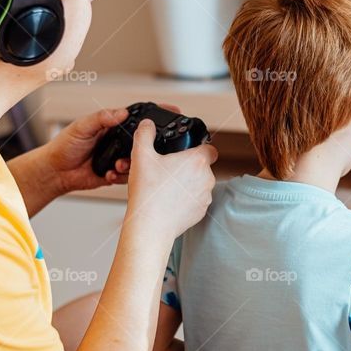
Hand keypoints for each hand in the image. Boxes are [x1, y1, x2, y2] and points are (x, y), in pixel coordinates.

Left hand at [42, 107, 131, 192]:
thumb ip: (101, 118)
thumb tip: (122, 112)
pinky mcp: (113, 175)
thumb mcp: (82, 126)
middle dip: (138, 151)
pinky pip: (124, 178)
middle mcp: (115, 144)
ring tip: (118, 165)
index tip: (143, 133)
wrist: (55, 171)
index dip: (140, 130)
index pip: (132, 126)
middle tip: (132, 152)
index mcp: (110, 128)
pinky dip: (120, 177)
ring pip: (134, 163)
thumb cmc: (64, 146)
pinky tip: (109, 174)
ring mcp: (115, 160)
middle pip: (138, 146)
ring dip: (129, 165)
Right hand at [125, 119, 217, 241]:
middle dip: (188, 166)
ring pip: (200, 183)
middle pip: (203, 166)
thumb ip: (144, 135)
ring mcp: (206, 196)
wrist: (150, 226)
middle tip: (169, 170)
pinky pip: (197, 199)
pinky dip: (186, 199)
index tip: (185, 152)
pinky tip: (170, 200)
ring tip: (167, 186)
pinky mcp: (202, 212)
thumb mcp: (141, 157)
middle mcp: (207, 178)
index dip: (198, 148)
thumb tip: (147, 125)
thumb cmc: (149, 193)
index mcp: (197, 161)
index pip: (209, 148)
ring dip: (188, 183)